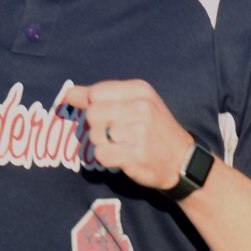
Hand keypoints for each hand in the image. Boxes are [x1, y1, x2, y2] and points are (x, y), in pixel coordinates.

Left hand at [65, 79, 192, 191]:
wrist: (182, 160)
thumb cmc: (154, 129)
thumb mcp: (135, 102)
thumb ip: (101, 96)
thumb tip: (68, 94)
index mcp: (140, 90)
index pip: (96, 93)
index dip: (93, 106)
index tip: (107, 116)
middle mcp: (141, 108)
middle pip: (92, 115)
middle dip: (98, 127)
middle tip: (116, 133)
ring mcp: (139, 133)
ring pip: (95, 136)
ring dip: (103, 144)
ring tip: (121, 145)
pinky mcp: (135, 155)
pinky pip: (101, 155)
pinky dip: (107, 158)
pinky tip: (121, 156)